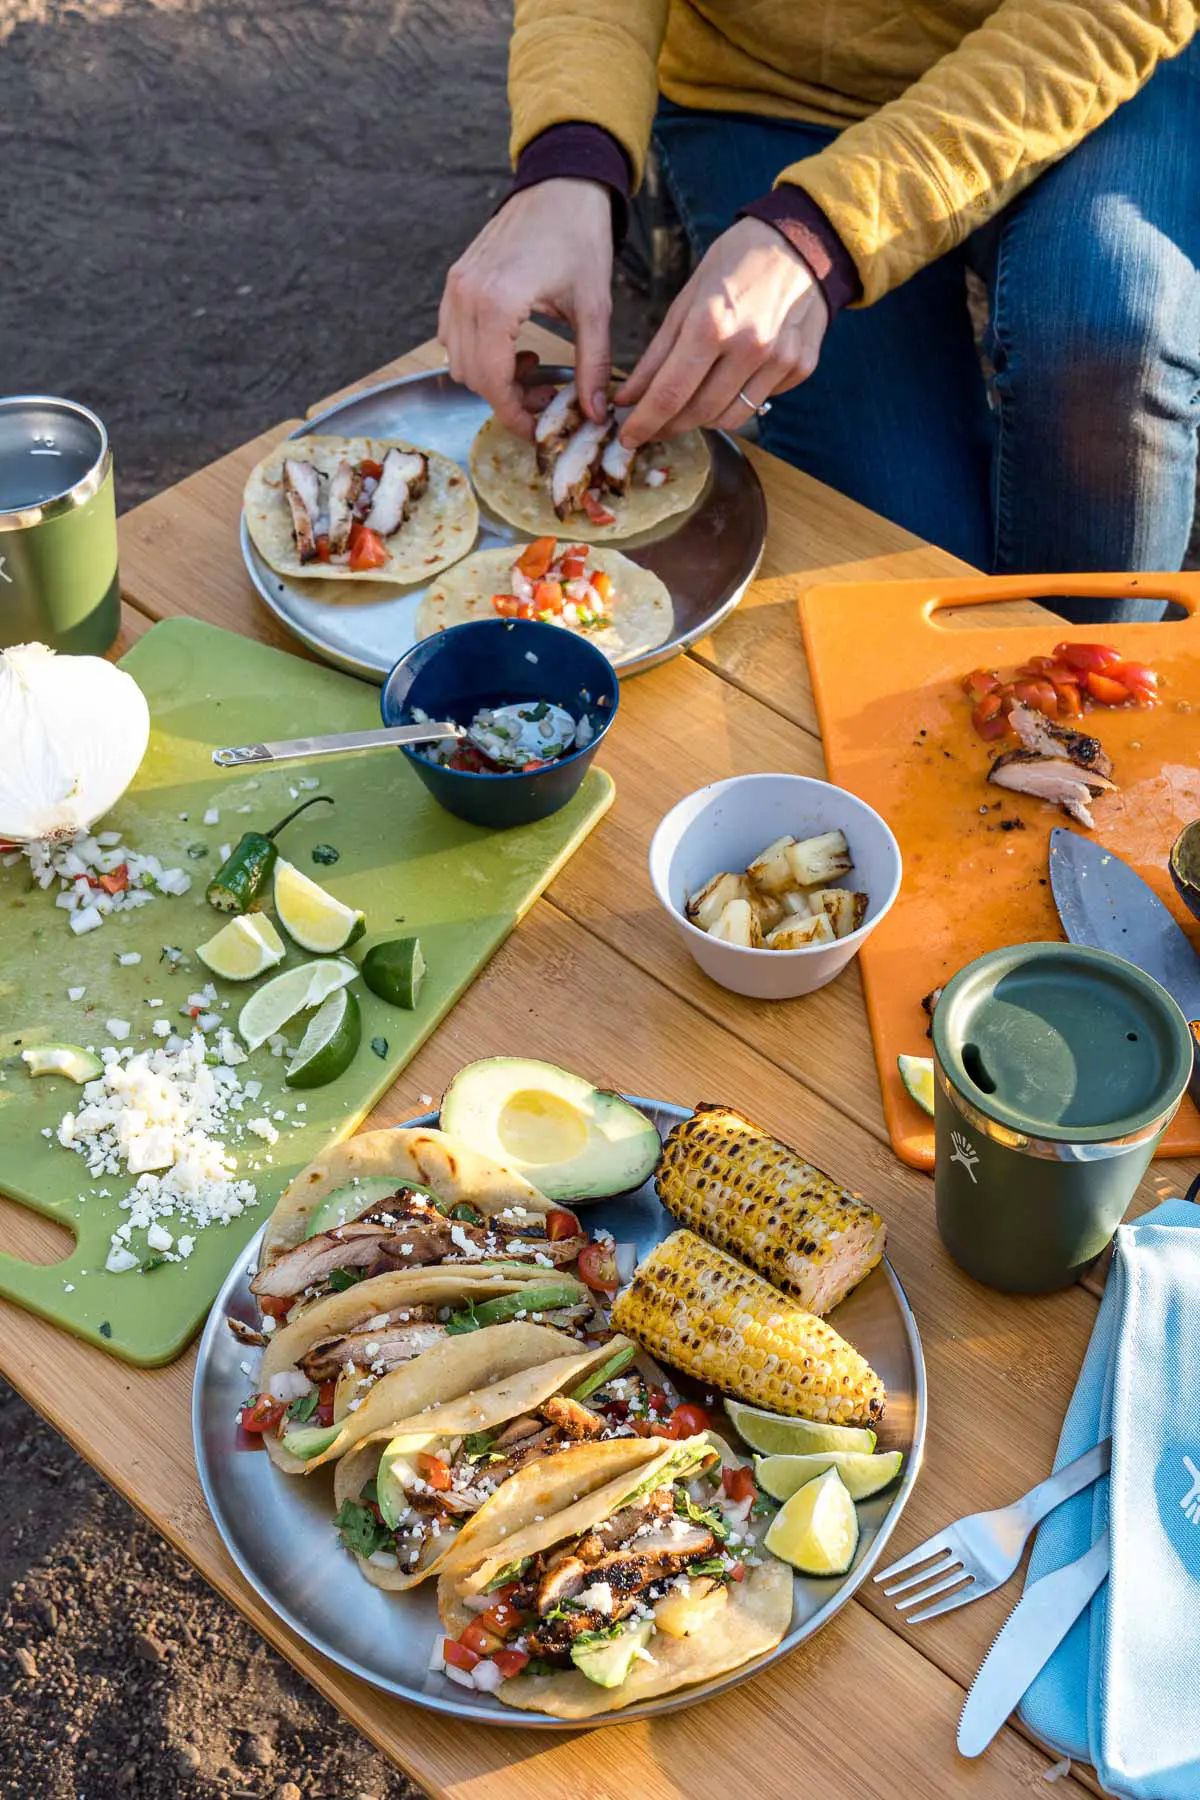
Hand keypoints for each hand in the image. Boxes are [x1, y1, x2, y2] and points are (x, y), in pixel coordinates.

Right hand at [438, 178, 613, 437]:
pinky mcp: (455, 279)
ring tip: (532, 365)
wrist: (561, 184)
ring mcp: (455, 286)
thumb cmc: (580, 237)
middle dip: (507, 398)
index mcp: (497, 303)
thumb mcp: (595, 308)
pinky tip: (514, 345)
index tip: (537, 431)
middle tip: (546, 395)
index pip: (492, 383)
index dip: (514, 416)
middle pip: (472, 377)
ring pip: (458, 360)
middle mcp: (466, 295)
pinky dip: (479, 353)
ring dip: (492, 376)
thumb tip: (595, 415)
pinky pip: (452, 335)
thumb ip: (592, 366)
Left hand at [616, 217, 827, 446]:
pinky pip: (760, 402)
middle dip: (669, 425)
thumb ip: (656, 355)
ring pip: (730, 418)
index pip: (670, 394)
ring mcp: (780, 360)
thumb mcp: (687, 299)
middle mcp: (749, 346)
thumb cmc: (736, 263)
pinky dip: (738, 399)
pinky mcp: (801, 367)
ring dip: (703, 419)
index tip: (628, 438)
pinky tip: (733, 378)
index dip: (645, 423)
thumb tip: (627, 398)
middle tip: (653, 425)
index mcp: (712, 324)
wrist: (803, 242)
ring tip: (691, 403)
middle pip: (699, 413)